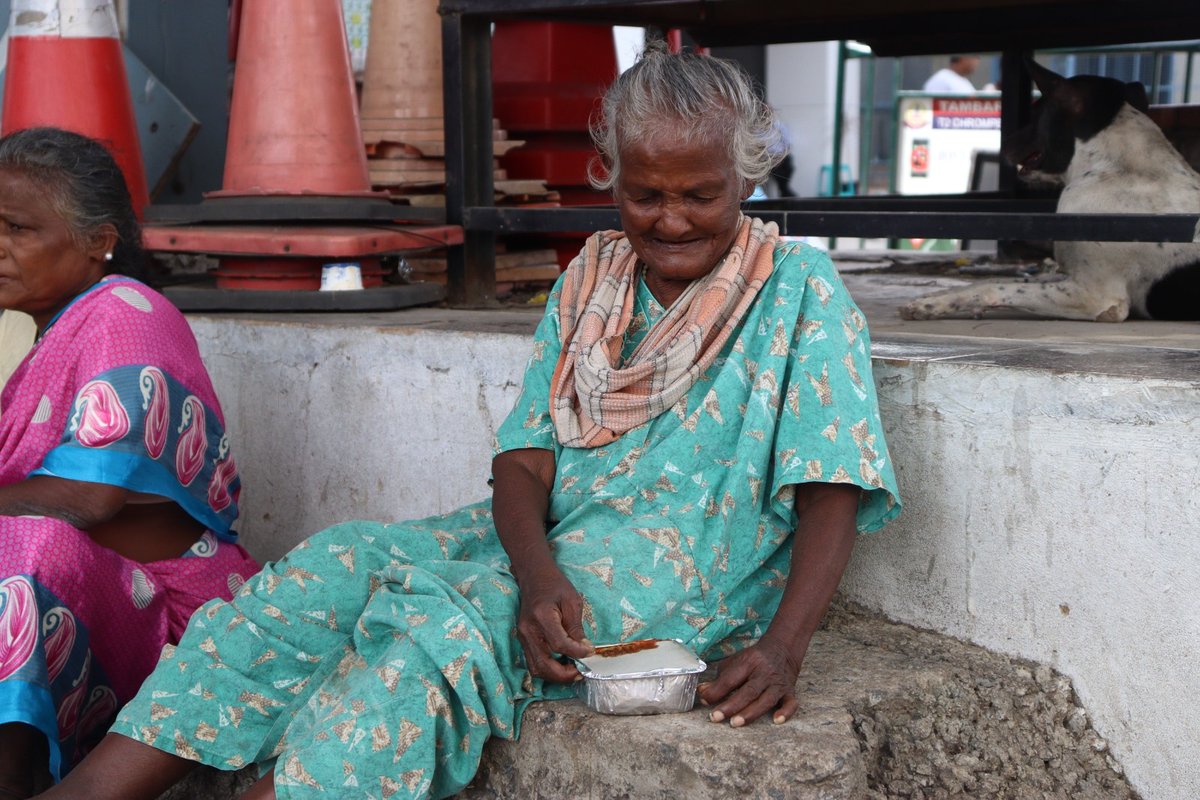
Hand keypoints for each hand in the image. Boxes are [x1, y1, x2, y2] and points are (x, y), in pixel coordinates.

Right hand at [514, 565, 593, 682]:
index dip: (576, 653)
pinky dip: (548, 669)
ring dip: (555, 676)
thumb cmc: (555, 585)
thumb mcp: (572, 601)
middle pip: (544, 664)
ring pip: (536, 668)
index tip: (590, 652)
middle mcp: (529, 630)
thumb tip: (584, 649)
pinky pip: (533, 662)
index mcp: (542, 617)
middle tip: (581, 672)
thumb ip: (576, 627)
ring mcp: (523, 637)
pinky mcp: (523, 640)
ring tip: (572, 671)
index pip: (559, 645)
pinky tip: (561, 665)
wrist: (534, 576)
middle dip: (564, 674)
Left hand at [696, 636, 802, 727]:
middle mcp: (765, 673)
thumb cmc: (753, 660)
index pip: (731, 678)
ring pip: (766, 699)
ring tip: (735, 723)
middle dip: (731, 705)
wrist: (782, 650)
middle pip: (749, 691)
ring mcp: (779, 683)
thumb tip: (702, 693)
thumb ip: (719, 679)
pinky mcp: (790, 692)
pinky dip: (786, 712)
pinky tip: (777, 720)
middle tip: (716, 717)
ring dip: (751, 712)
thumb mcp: (735, 662)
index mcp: (749, 662)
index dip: (717, 690)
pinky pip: (791, 703)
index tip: (704, 700)